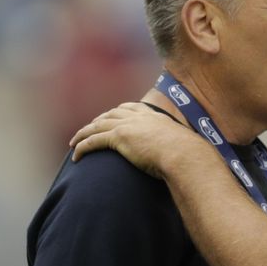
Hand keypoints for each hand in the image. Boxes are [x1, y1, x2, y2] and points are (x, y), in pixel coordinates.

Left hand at [69, 102, 199, 177]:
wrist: (185, 154)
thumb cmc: (189, 155)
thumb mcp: (185, 146)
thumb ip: (181, 147)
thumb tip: (191, 156)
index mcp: (154, 116)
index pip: (132, 108)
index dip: (119, 112)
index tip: (112, 116)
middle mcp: (139, 117)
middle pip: (111, 114)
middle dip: (98, 120)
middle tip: (89, 127)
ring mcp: (128, 126)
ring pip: (98, 126)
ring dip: (84, 133)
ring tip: (74, 142)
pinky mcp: (119, 138)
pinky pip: (94, 141)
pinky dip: (82, 147)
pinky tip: (76, 155)